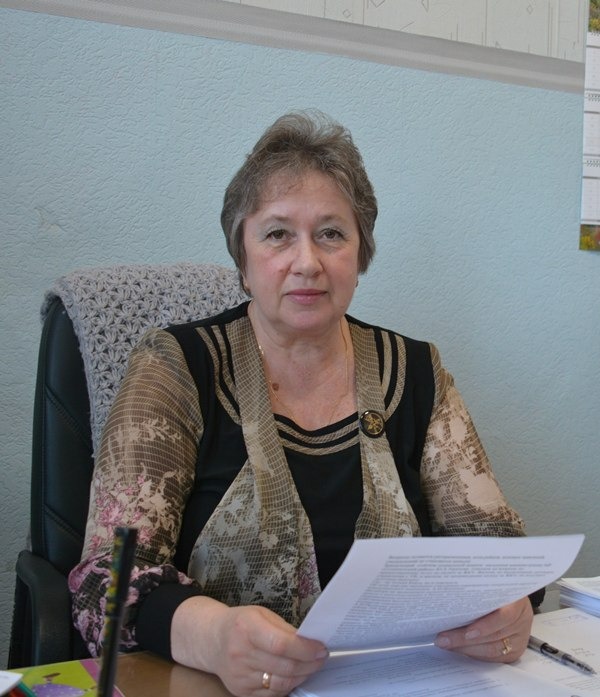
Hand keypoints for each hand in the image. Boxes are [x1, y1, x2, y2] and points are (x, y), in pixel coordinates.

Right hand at [172, 597, 327, 696]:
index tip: (321, 648)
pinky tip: (294, 675)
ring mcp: (240, 676)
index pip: (282, 644)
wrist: (212, 640)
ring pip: (281, 683)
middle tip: (321, 657)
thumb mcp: (261, 614)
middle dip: (309, 663)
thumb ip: (284, 629)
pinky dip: (287, 685)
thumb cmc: (241, 623)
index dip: (305, 649)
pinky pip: (272, 694)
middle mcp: (241, 654)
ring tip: (311, 666)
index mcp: (247, 628)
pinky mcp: (241, 692)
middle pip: (284, 666)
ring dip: (302, 676)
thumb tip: (310, 642)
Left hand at [433, 597, 532, 662]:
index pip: (504, 616)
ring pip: (492, 649)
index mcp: (517, 600)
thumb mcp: (490, 584)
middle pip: (494, 635)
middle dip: (465, 639)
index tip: (467, 632)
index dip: (486, 626)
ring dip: (466, 649)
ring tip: (447, 644)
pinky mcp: (515, 651)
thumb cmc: (497, 588)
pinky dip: (475, 654)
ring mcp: (520, 637)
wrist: (513, 595)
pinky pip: (494, 658)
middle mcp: (522, 620)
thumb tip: (449, 603)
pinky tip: (459, 649)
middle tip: (443, 639)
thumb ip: (477, 594)